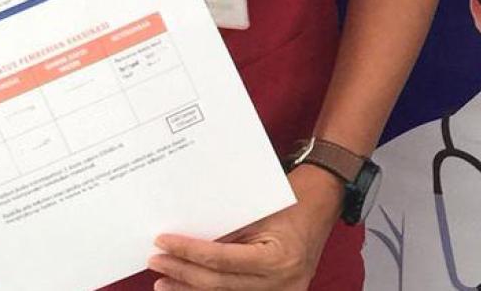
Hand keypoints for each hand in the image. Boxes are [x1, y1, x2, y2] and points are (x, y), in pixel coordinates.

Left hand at [149, 165, 342, 290]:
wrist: (324, 201)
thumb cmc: (293, 199)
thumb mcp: (257, 213)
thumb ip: (227, 234)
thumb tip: (185, 244)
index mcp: (277, 258)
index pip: (221, 260)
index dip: (188, 252)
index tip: (163, 243)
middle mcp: (281, 283)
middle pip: (218, 285)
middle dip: (183, 273)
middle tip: (156, 262)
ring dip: (191, 290)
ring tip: (164, 281)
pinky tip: (190, 288)